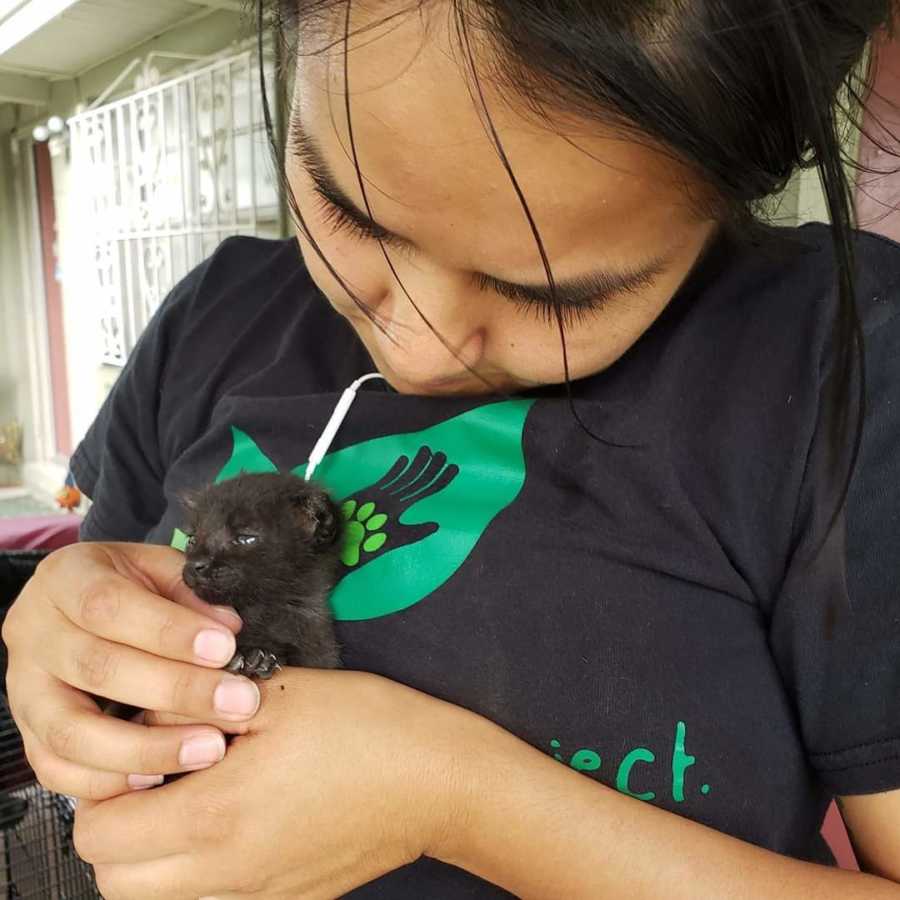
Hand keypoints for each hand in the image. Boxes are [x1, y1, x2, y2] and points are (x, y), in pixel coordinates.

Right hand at [2, 542, 261, 799]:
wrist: (79, 602)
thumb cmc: (130, 585)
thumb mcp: (158, 568)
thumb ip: (190, 594)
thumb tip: (229, 629)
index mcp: (65, 578)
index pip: (108, 605)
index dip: (168, 630)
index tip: (225, 648)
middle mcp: (33, 633)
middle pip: (96, 668)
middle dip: (176, 690)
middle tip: (238, 704)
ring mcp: (23, 689)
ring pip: (72, 731)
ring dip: (148, 747)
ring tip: (210, 748)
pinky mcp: (29, 733)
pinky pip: (56, 770)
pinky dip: (109, 780)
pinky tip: (160, 777)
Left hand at [74, 667, 477, 899]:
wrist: (435, 780)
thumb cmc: (366, 729)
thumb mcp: (277, 693)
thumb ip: (197, 703)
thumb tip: (145, 709)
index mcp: (215, 815)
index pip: (101, 832)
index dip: (101, 787)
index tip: (134, 752)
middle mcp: (224, 871)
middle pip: (115, 880)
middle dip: (116, 827)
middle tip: (151, 775)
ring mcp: (254, 894)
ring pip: (156, 899)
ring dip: (148, 855)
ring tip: (186, 797)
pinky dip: (192, 872)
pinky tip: (230, 819)